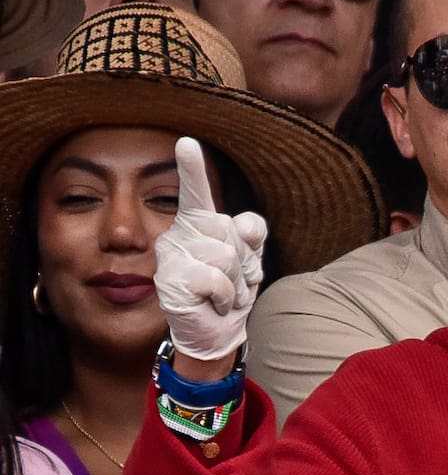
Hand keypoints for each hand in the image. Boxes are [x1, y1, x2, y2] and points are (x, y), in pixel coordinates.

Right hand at [154, 137, 267, 361]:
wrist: (217, 332)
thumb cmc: (232, 291)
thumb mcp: (250, 259)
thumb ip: (251, 236)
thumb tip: (244, 223)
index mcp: (198, 225)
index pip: (197, 194)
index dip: (192, 169)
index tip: (187, 142)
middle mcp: (178, 235)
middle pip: (228, 230)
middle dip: (244, 260)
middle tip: (233, 281)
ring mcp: (170, 258)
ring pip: (224, 254)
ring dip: (236, 281)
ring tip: (224, 294)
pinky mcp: (169, 282)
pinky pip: (214, 278)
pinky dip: (225, 295)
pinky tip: (214, 304)